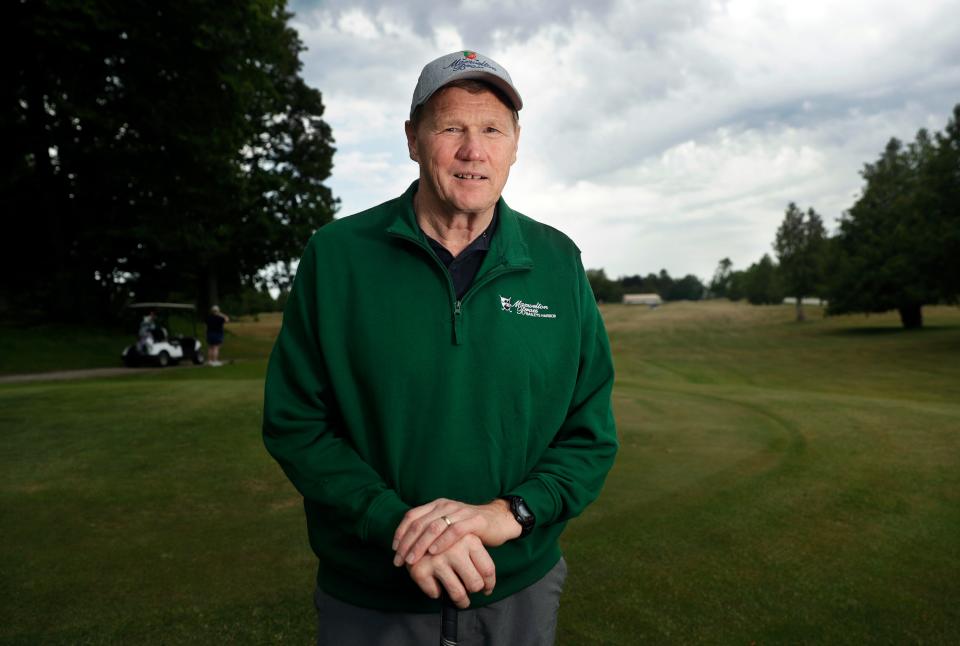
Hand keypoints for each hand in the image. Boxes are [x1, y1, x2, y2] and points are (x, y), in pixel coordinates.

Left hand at [392, 497, 520, 566]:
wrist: (499, 520)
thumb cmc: (470, 528)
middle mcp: (446, 506)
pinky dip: (442, 542)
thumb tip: (408, 549)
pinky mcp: (474, 521)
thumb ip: (430, 531)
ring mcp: (460, 512)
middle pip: (420, 523)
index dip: (400, 533)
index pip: (412, 516)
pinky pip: (455, 531)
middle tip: (399, 561)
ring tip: (412, 560)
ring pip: (434, 527)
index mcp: (437, 505)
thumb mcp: (447, 525)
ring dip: (420, 545)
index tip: (394, 550)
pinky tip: (434, 552)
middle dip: (407, 544)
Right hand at [406, 533, 495, 608]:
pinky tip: (436, 584)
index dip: (489, 584)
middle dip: (474, 592)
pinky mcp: (420, 569)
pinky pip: (435, 593)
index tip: (487, 590)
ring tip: (461, 600)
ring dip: (460, 600)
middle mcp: (454, 548)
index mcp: (470, 539)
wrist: (417, 528)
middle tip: (471, 592)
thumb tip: (488, 589)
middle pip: (475, 584)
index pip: (487, 570)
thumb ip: (478, 559)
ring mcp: (436, 558)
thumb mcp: (467, 540)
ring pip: (458, 593)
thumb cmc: (449, 539)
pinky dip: (435, 592)